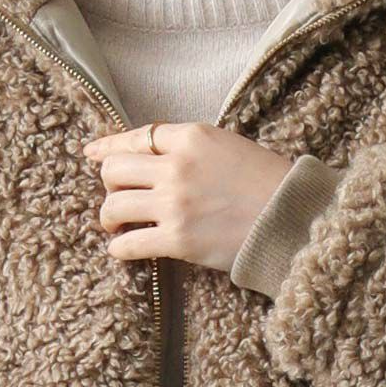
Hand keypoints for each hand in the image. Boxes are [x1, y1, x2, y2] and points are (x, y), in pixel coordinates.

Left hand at [82, 122, 292, 273]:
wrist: (293, 218)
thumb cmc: (269, 182)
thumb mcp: (229, 146)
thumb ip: (191, 147)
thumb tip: (156, 155)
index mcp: (191, 137)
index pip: (135, 137)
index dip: (108, 147)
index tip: (92, 154)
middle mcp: (176, 166)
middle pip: (115, 169)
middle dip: (109, 183)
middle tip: (117, 196)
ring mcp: (174, 204)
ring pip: (114, 205)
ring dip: (109, 217)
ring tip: (116, 225)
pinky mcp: (177, 240)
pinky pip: (128, 244)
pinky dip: (119, 248)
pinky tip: (122, 249)